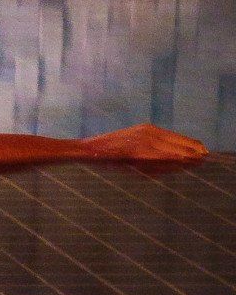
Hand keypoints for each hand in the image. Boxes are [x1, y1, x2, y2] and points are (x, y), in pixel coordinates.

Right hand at [72, 124, 206, 164]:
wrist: (88, 150)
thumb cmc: (108, 154)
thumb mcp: (132, 152)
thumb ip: (150, 157)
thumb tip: (173, 163)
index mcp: (147, 130)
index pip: (174, 137)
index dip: (190, 144)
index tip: (203, 150)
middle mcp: (147, 132)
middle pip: (176, 140)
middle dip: (192, 149)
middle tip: (206, 156)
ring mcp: (142, 140)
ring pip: (170, 147)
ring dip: (186, 154)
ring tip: (200, 159)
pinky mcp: (137, 149)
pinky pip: (158, 154)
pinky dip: (172, 157)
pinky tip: (183, 159)